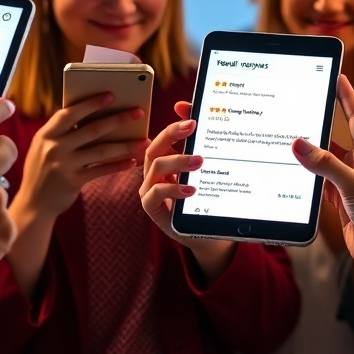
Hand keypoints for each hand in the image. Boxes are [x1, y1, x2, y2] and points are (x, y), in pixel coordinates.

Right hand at [11, 94, 148, 221]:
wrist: (33, 203)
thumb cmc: (44, 169)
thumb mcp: (44, 147)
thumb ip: (61, 132)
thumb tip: (91, 113)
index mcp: (46, 134)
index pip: (70, 113)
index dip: (90, 104)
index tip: (110, 96)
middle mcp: (53, 148)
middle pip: (92, 129)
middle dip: (118, 119)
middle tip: (138, 112)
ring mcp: (62, 165)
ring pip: (101, 151)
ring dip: (125, 145)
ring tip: (144, 140)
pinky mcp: (72, 182)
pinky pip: (100, 170)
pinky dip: (117, 165)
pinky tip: (132, 161)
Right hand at [140, 100, 234, 281]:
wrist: (205, 234)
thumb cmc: (201, 201)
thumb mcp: (203, 174)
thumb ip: (200, 148)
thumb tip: (196, 119)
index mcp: (164, 162)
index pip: (164, 138)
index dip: (174, 126)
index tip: (192, 118)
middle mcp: (153, 174)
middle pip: (155, 148)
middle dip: (171, 134)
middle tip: (192, 127)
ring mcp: (149, 190)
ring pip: (156, 167)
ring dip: (178, 160)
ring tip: (199, 160)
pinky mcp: (151, 207)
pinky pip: (156, 192)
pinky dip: (173, 188)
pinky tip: (191, 189)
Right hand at [292, 75, 353, 269]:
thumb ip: (325, 164)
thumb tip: (298, 143)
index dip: (346, 96)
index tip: (338, 76)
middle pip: (334, 138)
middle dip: (319, 124)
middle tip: (301, 106)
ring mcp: (349, 183)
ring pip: (324, 161)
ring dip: (310, 154)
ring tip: (289, 138)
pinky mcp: (341, 202)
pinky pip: (319, 184)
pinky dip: (307, 179)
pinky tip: (295, 174)